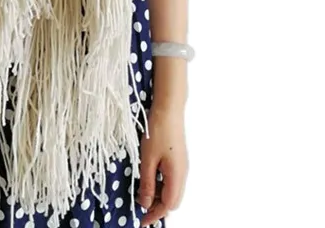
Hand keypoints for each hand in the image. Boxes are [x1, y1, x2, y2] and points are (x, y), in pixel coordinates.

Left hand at [136, 105, 187, 226]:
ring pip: (173, 190)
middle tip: (141, 207)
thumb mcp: (147, 158)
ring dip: (159, 195)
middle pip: (173, 200)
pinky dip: (161, 185)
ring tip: (142, 193)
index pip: (168, 205)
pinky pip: (172, 179)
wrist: (168, 108)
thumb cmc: (157, 130)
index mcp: (177, 175)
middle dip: (157, 207)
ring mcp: (182, 165)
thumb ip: (146, 183)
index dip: (155, 214)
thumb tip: (144, 203)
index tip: (142, 221)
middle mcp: (183, 173)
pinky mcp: (178, 158)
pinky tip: (149, 179)